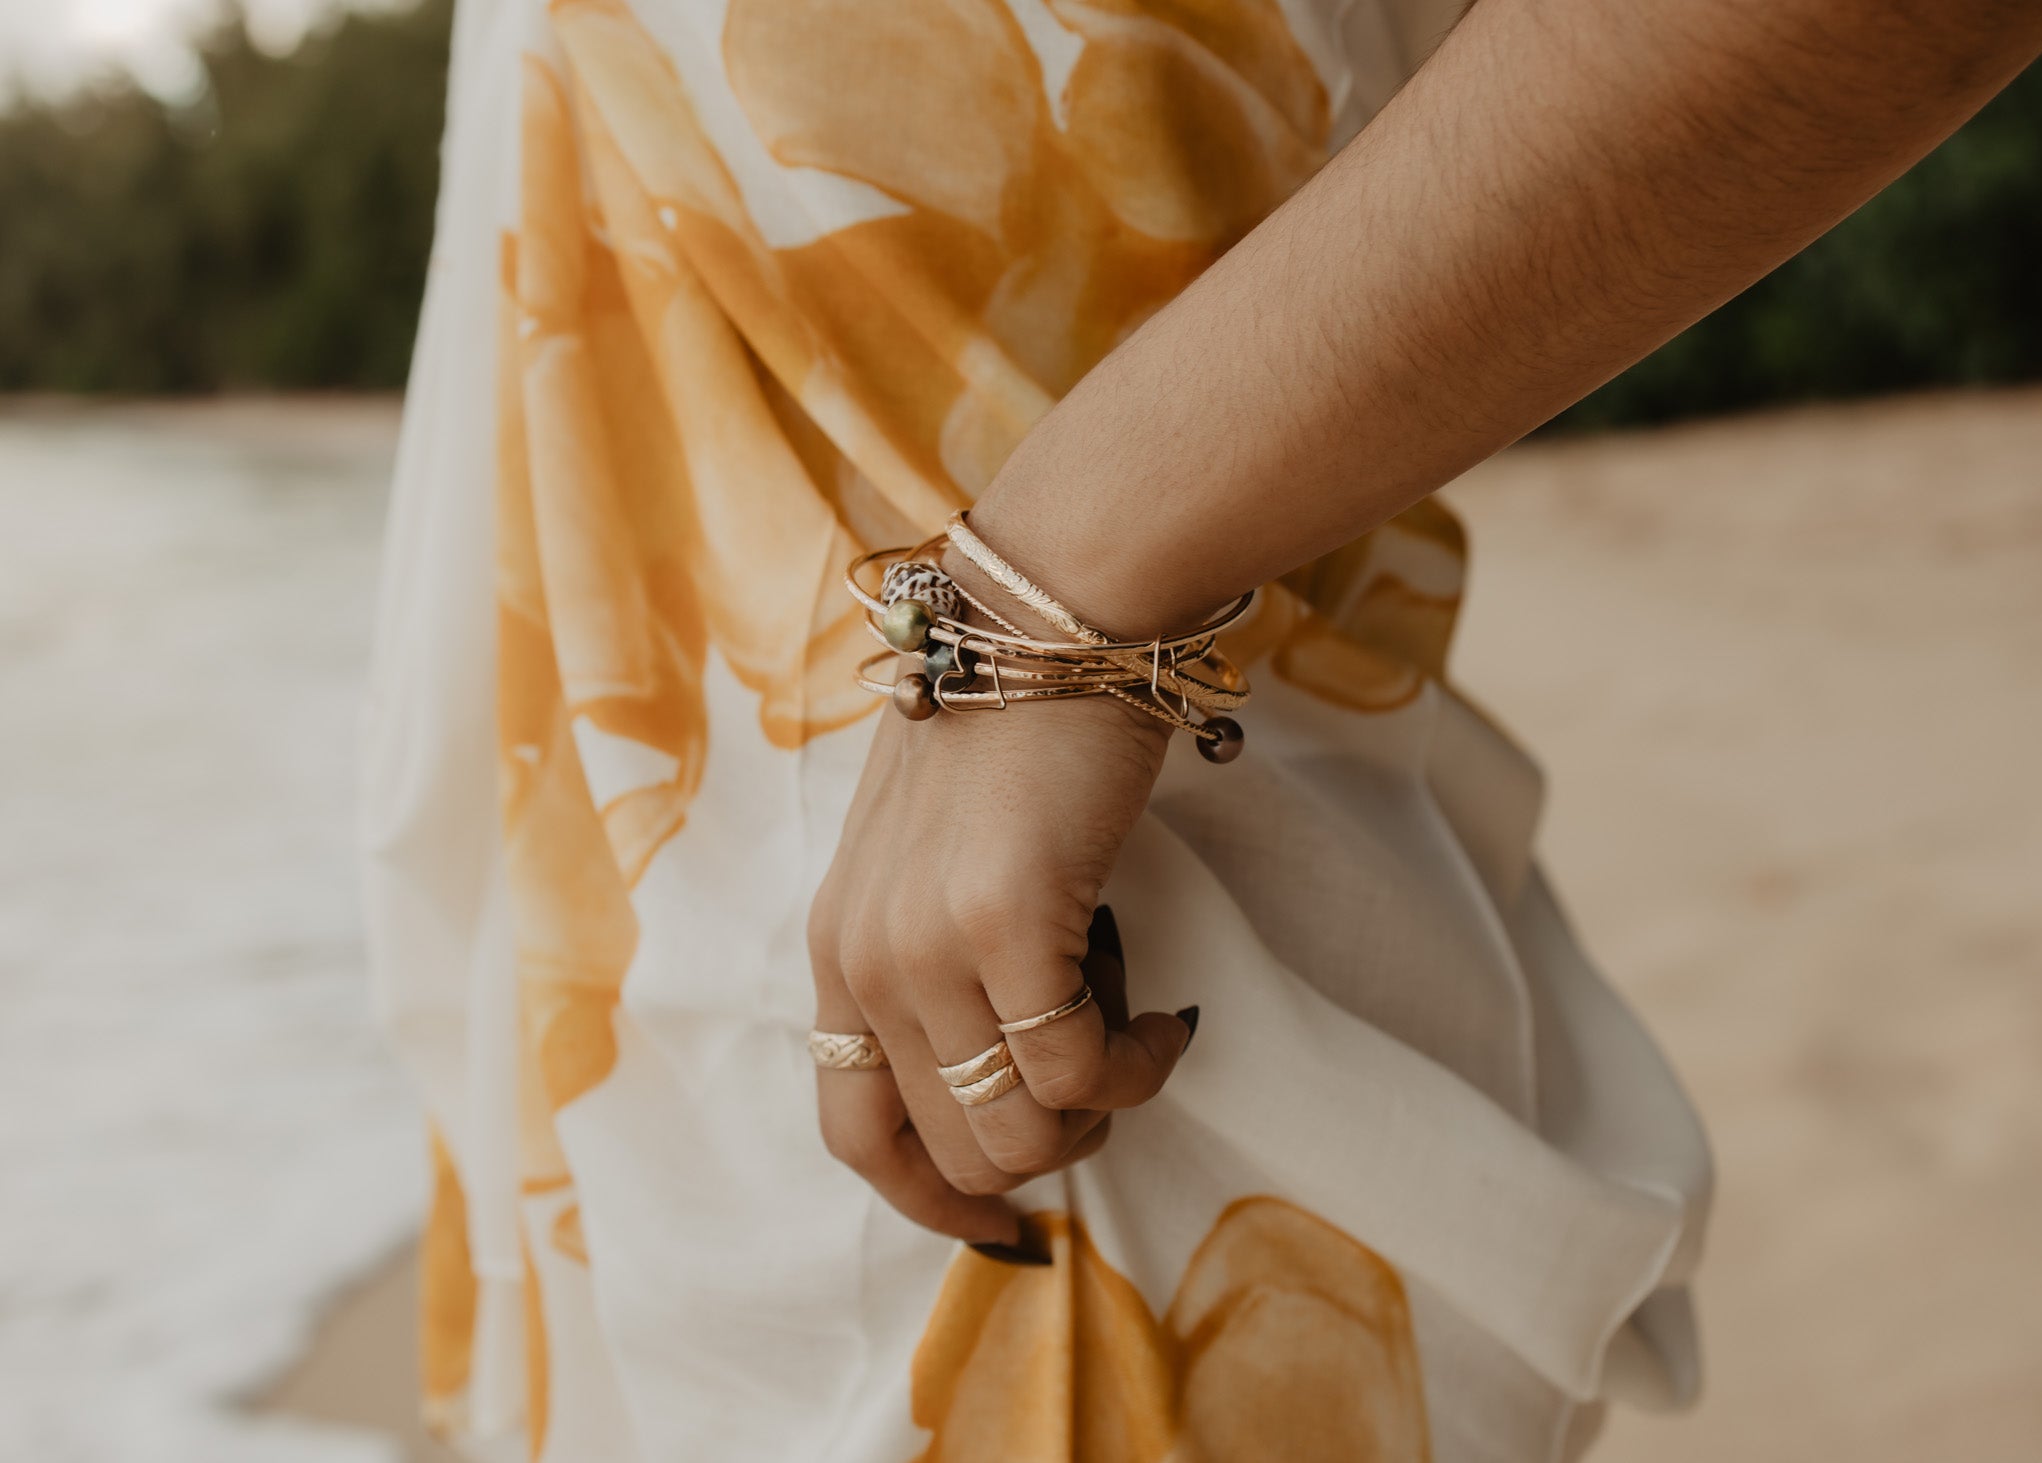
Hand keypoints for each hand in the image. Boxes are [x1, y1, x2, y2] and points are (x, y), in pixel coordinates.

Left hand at [807, 684, 1195, 1249]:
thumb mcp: (928, 856)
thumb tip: (1002, 1062)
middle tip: (1106, 1078)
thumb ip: (934, 953)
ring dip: (1098, 1111)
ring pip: (1021, 1131)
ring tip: (1137, 1039)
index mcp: (838, 947)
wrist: (1049, 618)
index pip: (853, 1131)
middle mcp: (865, 960)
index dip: (928, 1197)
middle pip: (954, 1150)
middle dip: (1048, 1143)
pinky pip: (1080, 1071)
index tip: (1000, 1215)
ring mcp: (928, 946)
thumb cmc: (1009, 727)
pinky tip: (1164, 1019)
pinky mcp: (1008, 923)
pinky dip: (1137, 1069)